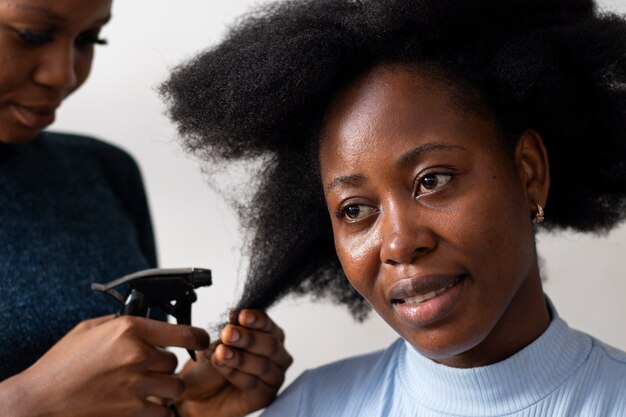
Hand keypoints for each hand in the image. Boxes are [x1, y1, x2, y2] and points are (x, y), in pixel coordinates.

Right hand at [1, 315, 209, 416]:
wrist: (41, 399)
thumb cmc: (62, 363)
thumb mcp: (91, 328)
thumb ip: (122, 323)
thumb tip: (146, 321)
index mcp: (129, 330)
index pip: (183, 332)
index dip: (199, 337)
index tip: (202, 340)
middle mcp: (137, 355)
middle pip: (174, 362)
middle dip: (165, 366)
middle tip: (149, 368)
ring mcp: (136, 385)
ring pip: (175, 387)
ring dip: (166, 388)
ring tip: (151, 387)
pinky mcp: (131, 411)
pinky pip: (164, 412)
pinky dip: (160, 410)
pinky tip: (148, 405)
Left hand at [176, 310, 291, 416]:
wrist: (198, 391)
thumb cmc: (213, 364)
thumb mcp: (219, 341)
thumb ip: (231, 329)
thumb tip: (235, 313)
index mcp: (269, 336)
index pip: (268, 324)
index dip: (257, 319)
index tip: (241, 315)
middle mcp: (276, 355)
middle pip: (271, 344)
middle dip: (248, 338)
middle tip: (228, 333)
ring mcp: (273, 377)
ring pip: (263, 365)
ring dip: (240, 357)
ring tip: (221, 352)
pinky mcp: (264, 396)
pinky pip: (252, 383)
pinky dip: (234, 373)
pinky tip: (220, 365)